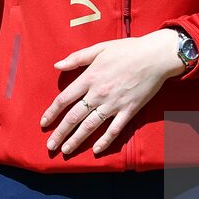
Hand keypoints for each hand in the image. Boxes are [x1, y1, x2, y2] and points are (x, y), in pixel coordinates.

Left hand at [40, 27, 184, 155]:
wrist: (155, 56)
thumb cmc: (127, 50)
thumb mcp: (99, 48)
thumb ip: (77, 58)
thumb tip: (57, 65)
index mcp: (89, 77)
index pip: (64, 99)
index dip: (52, 112)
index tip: (43, 123)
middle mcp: (98, 93)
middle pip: (74, 117)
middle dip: (60, 132)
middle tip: (50, 145)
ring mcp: (114, 104)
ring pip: (90, 126)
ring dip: (76, 140)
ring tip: (66, 150)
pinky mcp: (129, 111)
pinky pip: (114, 130)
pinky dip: (105, 141)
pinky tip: (96, 150)